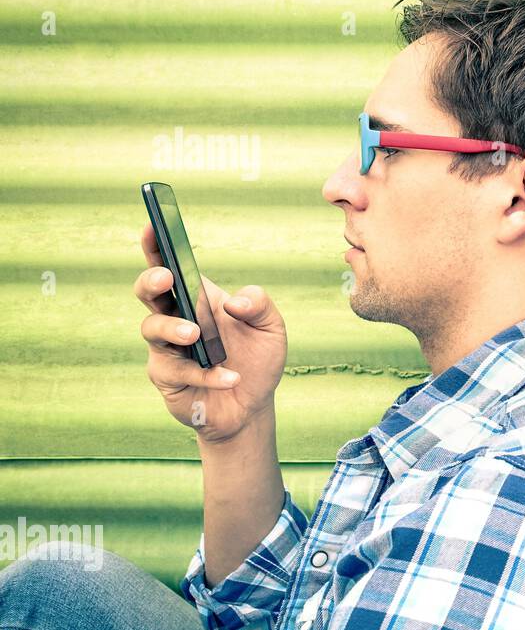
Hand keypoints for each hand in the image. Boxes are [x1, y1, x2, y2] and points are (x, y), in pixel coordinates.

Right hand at [135, 223, 286, 444]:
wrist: (252, 404)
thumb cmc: (258, 358)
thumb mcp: (271, 327)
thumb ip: (260, 305)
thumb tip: (235, 302)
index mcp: (199, 297)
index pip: (171, 264)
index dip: (156, 244)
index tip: (152, 225)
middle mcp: (177, 316)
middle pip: (148, 291)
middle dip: (151, 281)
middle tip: (165, 279)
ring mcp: (167, 346)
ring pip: (152, 328)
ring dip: (174, 328)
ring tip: (196, 335)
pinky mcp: (167, 375)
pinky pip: (178, 369)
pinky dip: (206, 373)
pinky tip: (230, 377)